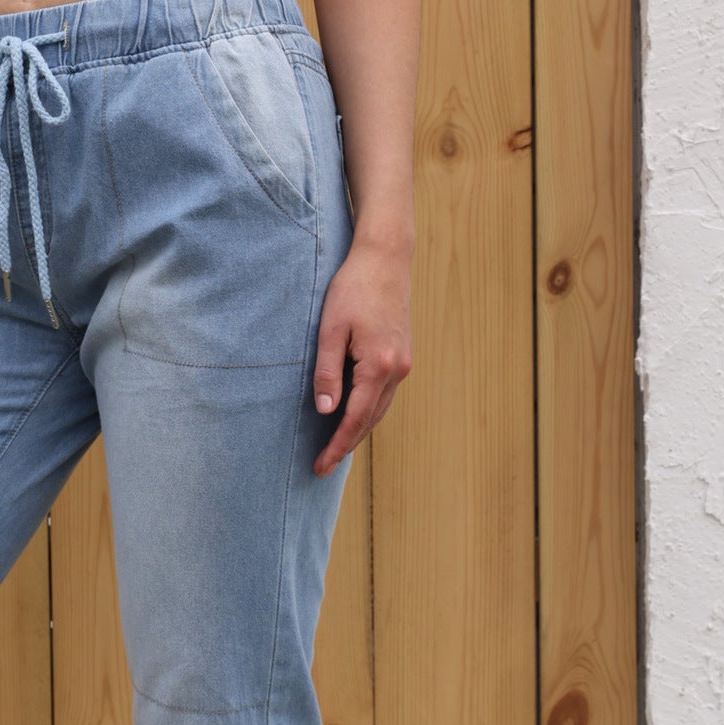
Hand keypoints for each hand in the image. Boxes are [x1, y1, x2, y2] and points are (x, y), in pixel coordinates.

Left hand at [311, 233, 413, 475]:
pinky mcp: (402, 355)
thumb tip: (326, 411)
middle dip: (346, 446)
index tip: (320, 466)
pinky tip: (353, 416)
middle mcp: (397, 370)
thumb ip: (327, 372)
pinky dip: (368, 411)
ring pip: (379, 410)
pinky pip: (384, 395)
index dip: (337, 447)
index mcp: (379, 366)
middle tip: (322, 466)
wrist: (386, 258)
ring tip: (335, 448)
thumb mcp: (330, 329)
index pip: (355, 419)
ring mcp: (403, 364)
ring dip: (358, 431)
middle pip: (369, 421)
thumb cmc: (353, 288)